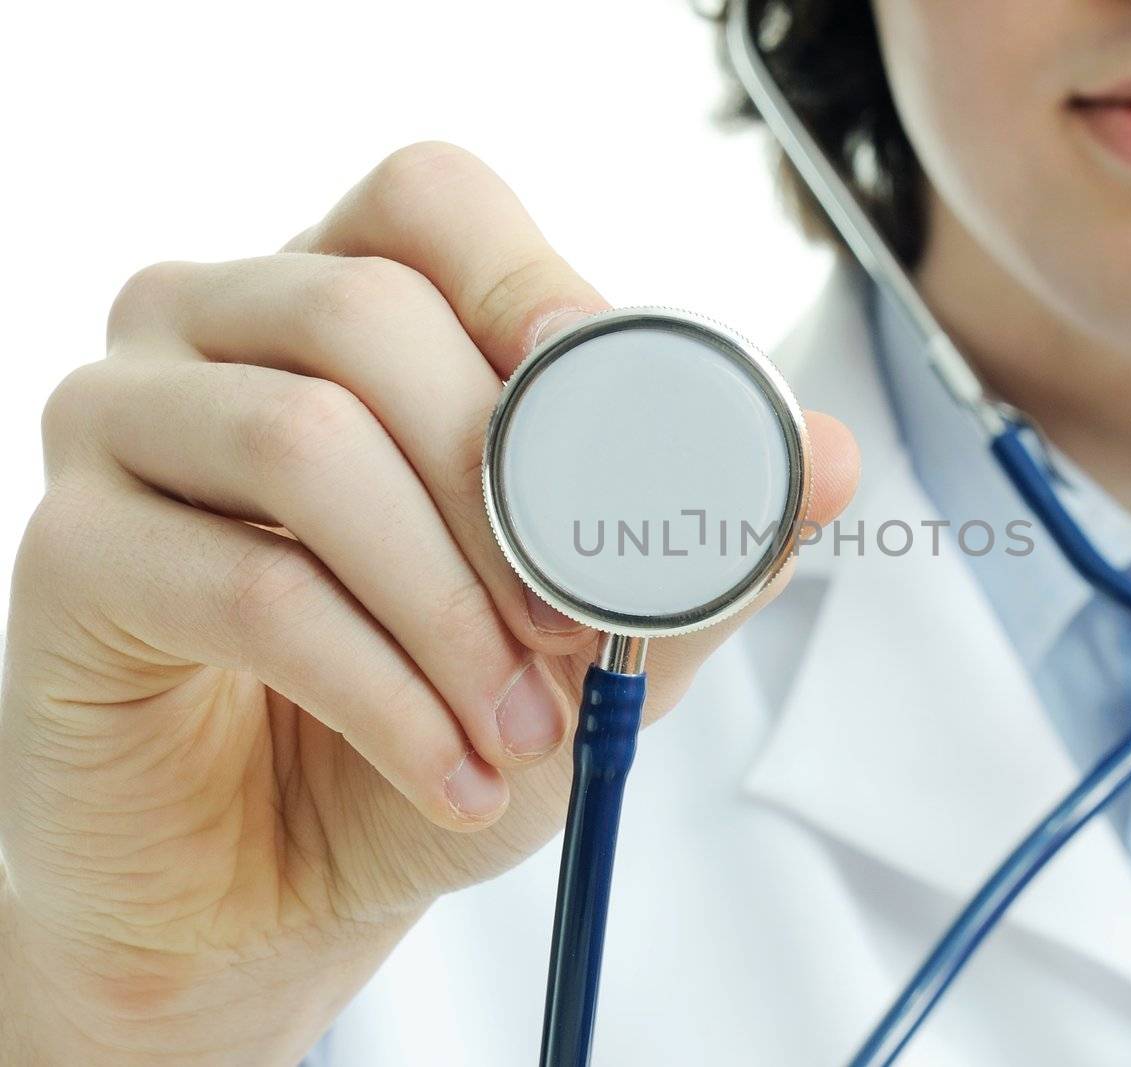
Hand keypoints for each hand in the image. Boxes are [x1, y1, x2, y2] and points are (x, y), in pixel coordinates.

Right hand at [0, 141, 858, 1064]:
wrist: (293, 871)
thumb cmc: (438, 716)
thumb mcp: (596, 636)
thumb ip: (699, 540)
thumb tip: (830, 456)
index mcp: (343, 299)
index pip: (432, 205)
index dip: (539, 298)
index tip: (631, 441)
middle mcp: (214, 326)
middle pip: (368, 314)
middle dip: (513, 495)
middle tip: (582, 634)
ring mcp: (123, 424)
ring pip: (303, 440)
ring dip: (450, 606)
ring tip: (521, 727)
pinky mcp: (70, 552)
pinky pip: (243, 588)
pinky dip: (382, 692)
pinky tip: (449, 773)